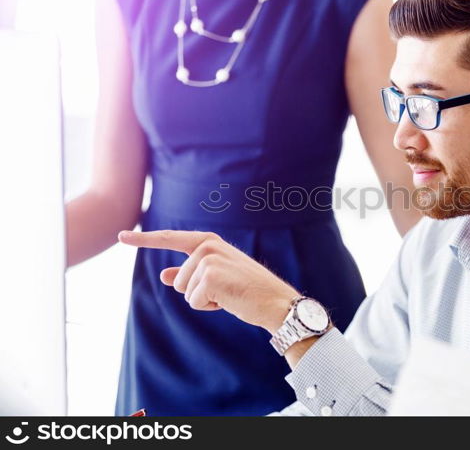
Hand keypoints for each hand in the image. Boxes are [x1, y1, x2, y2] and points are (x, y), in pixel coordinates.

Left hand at [118, 229, 299, 333]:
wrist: (273, 300)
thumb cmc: (247, 289)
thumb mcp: (216, 278)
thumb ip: (189, 274)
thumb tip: (165, 275)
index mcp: (208, 242)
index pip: (170, 239)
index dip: (143, 239)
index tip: (121, 236)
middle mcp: (207, 246)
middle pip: (177, 280)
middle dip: (196, 293)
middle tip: (225, 290)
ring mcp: (208, 259)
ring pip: (184, 291)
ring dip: (204, 300)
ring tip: (228, 294)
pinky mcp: (211, 276)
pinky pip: (194, 301)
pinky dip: (210, 307)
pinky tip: (228, 300)